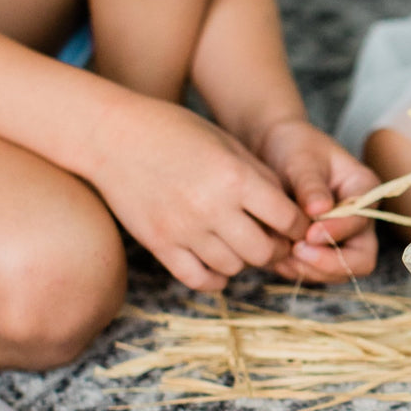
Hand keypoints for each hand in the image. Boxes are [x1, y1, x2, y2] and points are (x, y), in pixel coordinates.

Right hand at [90, 95, 310, 290]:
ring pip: (234, 268)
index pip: (287, 219)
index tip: (296, 225)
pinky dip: (215, 277)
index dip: (298, 225)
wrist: (112, 136)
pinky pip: (199, 279)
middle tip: (273, 239)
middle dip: (276, 248)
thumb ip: (260, 177)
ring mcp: (184, 230)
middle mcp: (212, 208)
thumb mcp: (226, 143)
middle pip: (265, 252)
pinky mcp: (160, 245)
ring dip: (244, 260)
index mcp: (235, 177)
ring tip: (240, 243)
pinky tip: (217, 262)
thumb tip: (289, 212)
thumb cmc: (174, 131)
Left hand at [256, 120, 377, 282]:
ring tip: (280, 253)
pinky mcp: (320, 250)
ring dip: (309, 270)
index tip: (308, 233)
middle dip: (329, 263)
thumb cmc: (291, 147)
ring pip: (338, 273)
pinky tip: (275, 255)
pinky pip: (314, 273)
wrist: (272, 150)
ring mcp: (341, 238)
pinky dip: (295, 270)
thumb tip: (320, 210)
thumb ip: (310, 185)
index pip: (362, 222)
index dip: (337, 232)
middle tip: (296, 251)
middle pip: (361, 259)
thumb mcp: (301, 159)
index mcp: (363, 190)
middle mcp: (359, 219)